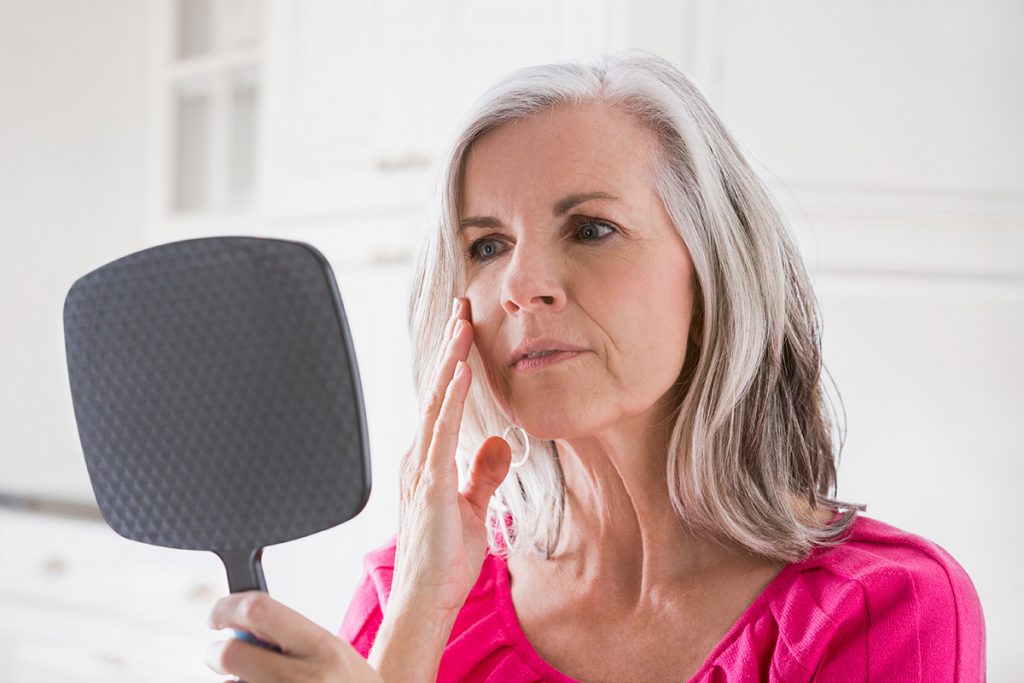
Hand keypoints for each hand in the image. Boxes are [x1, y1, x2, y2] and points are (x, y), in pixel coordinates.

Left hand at [205, 591, 381, 681]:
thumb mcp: (334, 654)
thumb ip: (293, 637)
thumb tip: (240, 624)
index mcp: (323, 648)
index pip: (260, 610)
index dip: (228, 607)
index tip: (217, 616)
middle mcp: (305, 678)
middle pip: (230, 654)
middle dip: (216, 653)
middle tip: (222, 655)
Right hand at [390, 296, 512, 616]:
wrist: (427, 597)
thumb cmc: (445, 558)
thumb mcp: (474, 506)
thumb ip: (483, 473)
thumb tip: (500, 441)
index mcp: (431, 460)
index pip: (445, 400)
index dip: (455, 363)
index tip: (465, 329)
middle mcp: (421, 456)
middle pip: (438, 391)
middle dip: (450, 348)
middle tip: (462, 308)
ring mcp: (422, 468)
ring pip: (437, 402)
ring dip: (451, 362)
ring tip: (462, 326)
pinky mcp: (430, 484)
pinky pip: (441, 433)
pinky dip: (451, 400)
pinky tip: (462, 373)